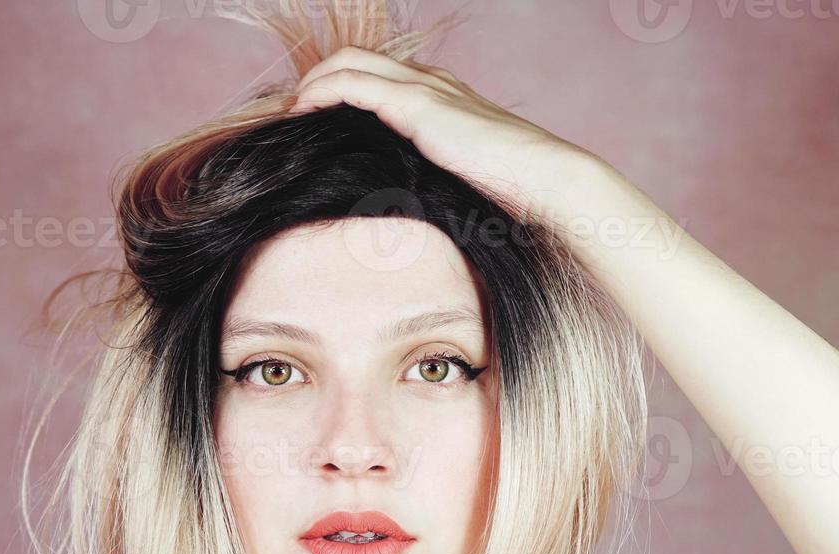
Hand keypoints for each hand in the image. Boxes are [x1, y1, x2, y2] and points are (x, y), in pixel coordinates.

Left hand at [289, 46, 615, 237]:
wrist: (545, 181)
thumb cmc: (515, 193)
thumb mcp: (464, 182)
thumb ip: (435, 180)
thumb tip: (412, 208)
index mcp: (445, 98)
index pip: (382, 78)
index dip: (345, 91)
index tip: (318, 121)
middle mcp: (432, 82)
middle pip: (358, 60)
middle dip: (320, 80)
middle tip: (297, 114)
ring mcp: (424, 88)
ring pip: (348, 62)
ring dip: (313, 83)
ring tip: (292, 113)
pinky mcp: (416, 104)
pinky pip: (351, 83)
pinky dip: (321, 92)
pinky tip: (303, 113)